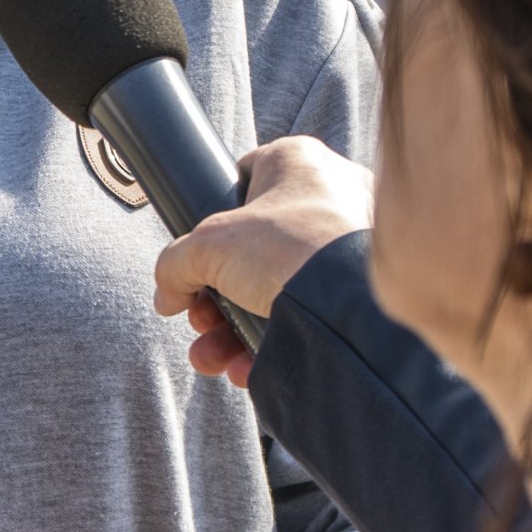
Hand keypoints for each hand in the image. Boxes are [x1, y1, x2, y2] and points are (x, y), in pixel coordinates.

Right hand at [152, 136, 372, 388]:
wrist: (356, 305)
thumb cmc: (291, 251)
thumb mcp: (209, 246)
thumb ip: (176, 264)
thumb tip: (168, 295)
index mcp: (297, 162)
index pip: (240, 184)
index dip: (209, 229)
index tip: (194, 267)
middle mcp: (330, 195)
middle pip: (252, 250)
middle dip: (216, 299)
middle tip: (201, 322)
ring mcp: (350, 244)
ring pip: (276, 287)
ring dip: (234, 329)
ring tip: (214, 358)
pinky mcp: (363, 289)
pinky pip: (309, 313)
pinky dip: (272, 342)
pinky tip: (245, 368)